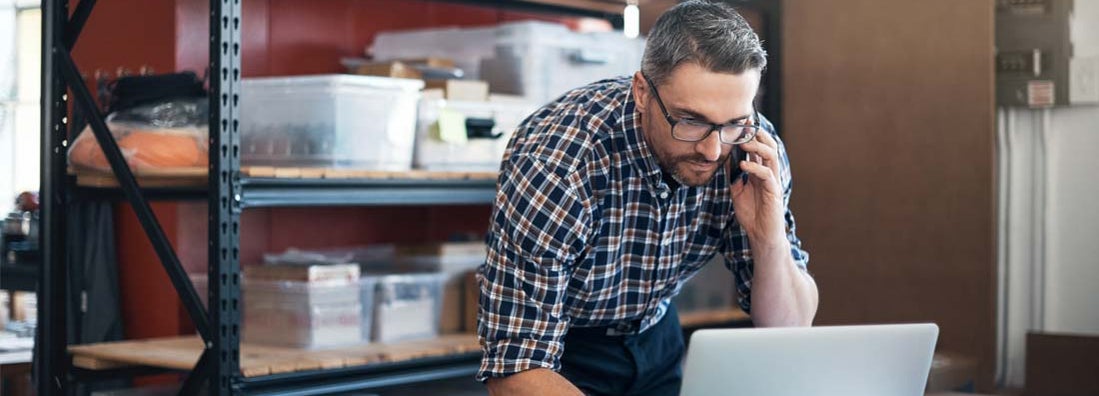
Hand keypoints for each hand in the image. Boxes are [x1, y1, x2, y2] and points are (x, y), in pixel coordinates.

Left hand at [730, 130, 786, 244]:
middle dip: (758, 134)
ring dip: (758, 146)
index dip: (752, 134)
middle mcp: (769, 173)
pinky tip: (744, 165)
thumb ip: (732, 175)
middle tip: (745, 125)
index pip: (759, 147)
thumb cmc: (751, 213)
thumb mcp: (736, 189)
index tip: (741, 122)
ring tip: (744, 142)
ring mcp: (773, 182)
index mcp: (761, 171)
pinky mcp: (774, 192)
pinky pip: (767, 175)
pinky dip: (755, 167)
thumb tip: (722, 159)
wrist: (760, 235)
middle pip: (769, 145)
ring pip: (771, 156)